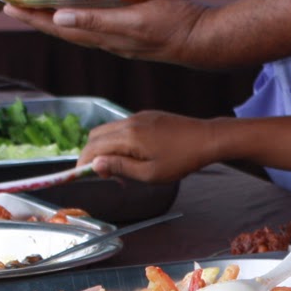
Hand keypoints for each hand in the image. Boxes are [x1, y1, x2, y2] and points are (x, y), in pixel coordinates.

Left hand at [2, 0, 214, 66]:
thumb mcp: (135, 21)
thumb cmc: (175, 27)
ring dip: (58, 16)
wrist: (206, 40)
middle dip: (39, 17)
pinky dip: (82, 13)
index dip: (33, 18)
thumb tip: (59, 18)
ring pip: (80, 26)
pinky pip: (98, 22)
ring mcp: (121, 37)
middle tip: (14, 3)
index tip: (6, 5)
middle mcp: (108, 39)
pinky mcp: (134, 30)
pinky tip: (84, 7)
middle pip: (65, 28)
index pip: (59, 28)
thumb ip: (98, 20)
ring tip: (40, 4)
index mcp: (105, 37)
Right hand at [78, 111, 221, 182]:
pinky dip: (119, 140)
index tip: (83, 175)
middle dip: (93, 154)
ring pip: (109, 130)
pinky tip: (134, 155)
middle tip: (107, 174)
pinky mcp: (147, 115)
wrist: (207, 139)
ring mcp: (139, 116)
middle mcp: (129, 121)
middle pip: (96, 135)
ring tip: (123, 168)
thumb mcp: (150, 173)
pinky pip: (124, 126)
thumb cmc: (182, 160)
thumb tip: (95, 165)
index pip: (93, 146)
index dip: (83, 161)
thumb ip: (120, 168)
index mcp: (128, 136)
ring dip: (107, 147)